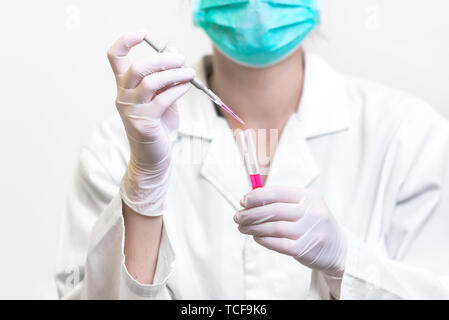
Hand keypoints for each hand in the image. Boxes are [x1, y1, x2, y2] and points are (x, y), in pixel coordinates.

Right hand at [107, 30, 195, 214]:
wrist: (155, 157)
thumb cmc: (158, 126)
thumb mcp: (162, 98)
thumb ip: (166, 78)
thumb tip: (175, 53)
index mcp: (124, 87)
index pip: (115, 57)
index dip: (126, 41)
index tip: (144, 33)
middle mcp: (123, 96)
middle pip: (136, 67)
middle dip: (162, 59)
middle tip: (181, 59)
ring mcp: (132, 110)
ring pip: (150, 82)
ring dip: (174, 73)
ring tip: (190, 72)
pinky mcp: (144, 123)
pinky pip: (163, 99)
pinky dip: (178, 89)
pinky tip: (188, 86)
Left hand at [234, 186, 346, 277]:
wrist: (339, 249)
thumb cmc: (314, 224)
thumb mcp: (306, 206)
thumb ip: (282, 201)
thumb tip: (251, 198)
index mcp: (309, 197)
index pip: (277, 193)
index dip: (257, 196)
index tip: (243, 201)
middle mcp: (311, 212)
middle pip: (273, 210)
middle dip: (251, 213)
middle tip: (237, 217)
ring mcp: (310, 231)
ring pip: (274, 227)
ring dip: (253, 228)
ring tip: (242, 228)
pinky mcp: (306, 249)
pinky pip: (278, 244)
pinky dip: (264, 240)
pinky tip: (256, 238)